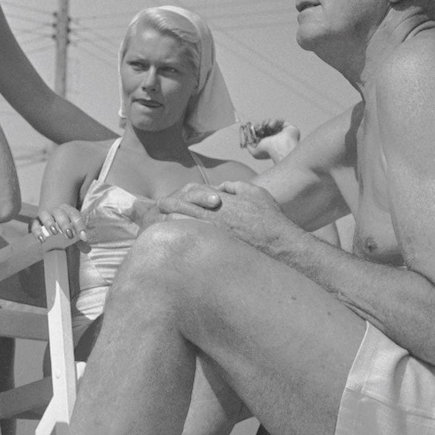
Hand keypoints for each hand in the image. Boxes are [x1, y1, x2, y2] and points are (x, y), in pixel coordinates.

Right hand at [34, 203, 86, 245]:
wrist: (49, 215)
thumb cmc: (63, 225)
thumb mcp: (73, 230)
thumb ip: (79, 240)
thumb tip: (87, 249)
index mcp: (68, 210)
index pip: (75, 215)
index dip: (80, 225)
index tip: (84, 238)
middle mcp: (56, 210)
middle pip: (60, 213)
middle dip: (65, 224)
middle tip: (69, 235)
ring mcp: (44, 214)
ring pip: (45, 215)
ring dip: (49, 223)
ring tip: (54, 233)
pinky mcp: (34, 221)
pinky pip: (33, 223)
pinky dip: (37, 231)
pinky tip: (42, 239)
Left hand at [159, 180, 291, 250]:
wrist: (279, 243)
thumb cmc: (269, 217)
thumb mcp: (255, 192)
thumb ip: (235, 186)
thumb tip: (220, 187)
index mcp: (222, 200)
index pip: (194, 194)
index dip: (180, 196)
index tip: (167, 199)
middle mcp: (215, 215)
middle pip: (183, 208)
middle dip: (168, 208)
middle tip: (156, 209)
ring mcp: (213, 232)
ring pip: (184, 225)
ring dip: (170, 223)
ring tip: (157, 225)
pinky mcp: (215, 248)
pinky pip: (192, 242)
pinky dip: (181, 239)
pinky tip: (172, 242)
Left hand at [241, 119, 299, 160]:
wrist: (279, 148)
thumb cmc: (268, 151)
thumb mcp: (253, 151)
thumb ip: (249, 146)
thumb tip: (247, 141)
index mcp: (269, 144)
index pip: (262, 133)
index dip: (257, 129)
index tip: (253, 127)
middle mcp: (277, 139)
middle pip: (267, 127)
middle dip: (261, 125)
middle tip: (258, 126)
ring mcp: (283, 133)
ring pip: (273, 123)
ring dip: (266, 122)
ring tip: (264, 126)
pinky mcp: (289, 128)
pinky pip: (280, 121)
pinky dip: (274, 121)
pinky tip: (270, 126)